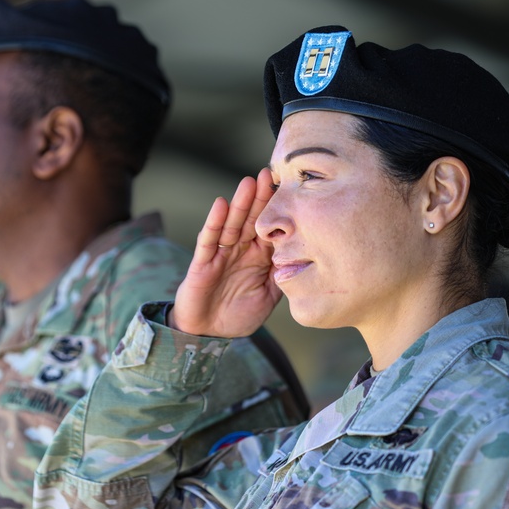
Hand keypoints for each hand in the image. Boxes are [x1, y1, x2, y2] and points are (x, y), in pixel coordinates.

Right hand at [170, 168, 283, 337]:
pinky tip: (220, 205)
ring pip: (232, 224)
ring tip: (249, 182)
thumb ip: (281, 277)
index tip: (290, 189)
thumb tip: (304, 259)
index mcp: (258, 258)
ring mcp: (221, 254)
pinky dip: (214, 222)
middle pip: (252, 219)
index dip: (278, 210)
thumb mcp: (268, 298)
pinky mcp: (203, 262)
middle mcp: (240, 251)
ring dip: (240, 203)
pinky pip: (209, 240)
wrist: (207, 334)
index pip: (270, 229)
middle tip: (269, 174)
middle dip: (260, 198)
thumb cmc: (237, 315)